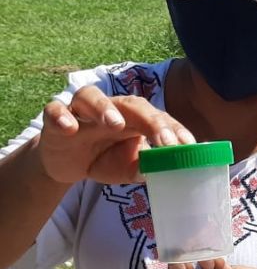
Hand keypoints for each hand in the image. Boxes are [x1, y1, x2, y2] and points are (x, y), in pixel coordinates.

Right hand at [38, 86, 194, 183]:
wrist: (66, 163)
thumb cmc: (103, 159)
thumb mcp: (125, 168)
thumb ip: (142, 167)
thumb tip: (164, 171)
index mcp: (135, 119)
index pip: (159, 118)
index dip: (175, 130)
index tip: (189, 145)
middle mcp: (112, 109)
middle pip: (133, 104)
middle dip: (151, 121)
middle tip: (164, 140)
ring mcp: (82, 111)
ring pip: (92, 96)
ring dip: (105, 108)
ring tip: (115, 124)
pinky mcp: (56, 118)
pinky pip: (55, 110)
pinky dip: (62, 117)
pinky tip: (70, 129)